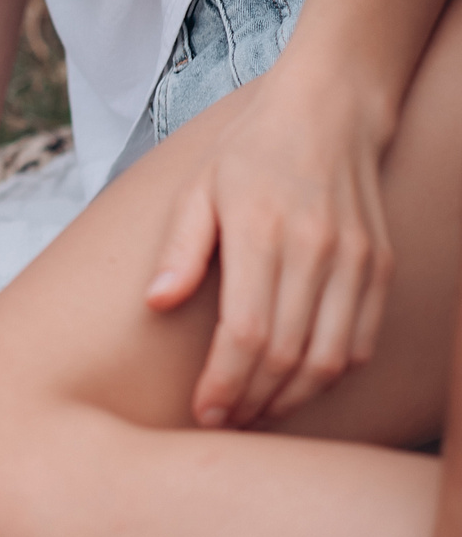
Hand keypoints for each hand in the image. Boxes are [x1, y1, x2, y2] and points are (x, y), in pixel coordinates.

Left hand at [145, 65, 396, 427]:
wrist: (328, 113)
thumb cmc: (247, 152)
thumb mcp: (196, 188)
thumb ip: (179, 248)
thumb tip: (156, 304)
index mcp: (261, 230)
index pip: (247, 332)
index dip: (225, 383)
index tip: (203, 412)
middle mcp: (315, 250)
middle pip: (288, 355)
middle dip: (252, 401)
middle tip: (223, 423)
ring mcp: (355, 261)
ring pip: (331, 359)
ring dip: (292, 399)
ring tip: (255, 414)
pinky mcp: (380, 268)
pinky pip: (362, 341)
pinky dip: (330, 376)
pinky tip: (297, 386)